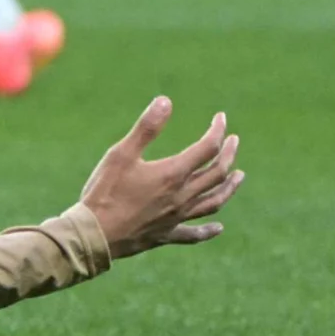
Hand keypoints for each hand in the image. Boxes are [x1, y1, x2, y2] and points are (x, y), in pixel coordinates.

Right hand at [79, 97, 245, 259]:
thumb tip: (166, 101)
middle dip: (228, 154)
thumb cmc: (105, 191)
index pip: (207, 148)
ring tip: (239, 176)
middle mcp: (182, 195)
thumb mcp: (121, 154)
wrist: (95, 234)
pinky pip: (194, 233)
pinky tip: (218, 228)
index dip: (217, 130)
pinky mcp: (167, 234)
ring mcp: (177, 217)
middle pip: (217, 173)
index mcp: (173, 173)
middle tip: (233, 141)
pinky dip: (209, 230)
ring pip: (214, 201)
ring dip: (229, 187)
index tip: (221, 118)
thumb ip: (146, 128)